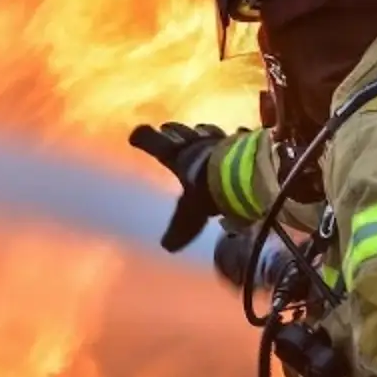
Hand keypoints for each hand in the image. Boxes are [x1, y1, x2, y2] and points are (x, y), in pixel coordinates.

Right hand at [128, 122, 226, 251]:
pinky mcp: (239, 141)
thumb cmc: (209, 190)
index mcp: (177, 157)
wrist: (243, 174)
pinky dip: (233, 137)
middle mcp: (195, 143)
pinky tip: (236, 135)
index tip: (134, 136)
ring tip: (199, 132)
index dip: (144, 138)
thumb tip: (167, 246)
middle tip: (166, 130)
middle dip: (171, 132)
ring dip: (200, 132)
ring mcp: (218, 139)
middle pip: (178, 131)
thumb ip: (179, 227)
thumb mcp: (190, 214)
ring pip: (204, 131)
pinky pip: (234, 136)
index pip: (152, 142)